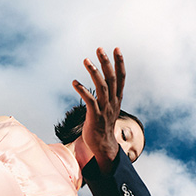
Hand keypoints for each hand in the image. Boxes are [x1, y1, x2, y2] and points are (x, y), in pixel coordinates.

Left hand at [73, 47, 125, 173]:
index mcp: (117, 99)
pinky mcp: (95, 117)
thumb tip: (102, 84)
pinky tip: (74, 83)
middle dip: (106, 62)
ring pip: (101, 87)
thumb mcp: (108, 109)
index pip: (121, 78)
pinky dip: (82, 91)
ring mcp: (104, 110)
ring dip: (94, 72)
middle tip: (99, 48)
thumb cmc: (102, 126)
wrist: (103, 146)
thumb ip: (107, 96)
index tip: (117, 49)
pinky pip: (89, 101)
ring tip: (86, 60)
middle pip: (111, 79)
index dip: (120, 63)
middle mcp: (112, 103)